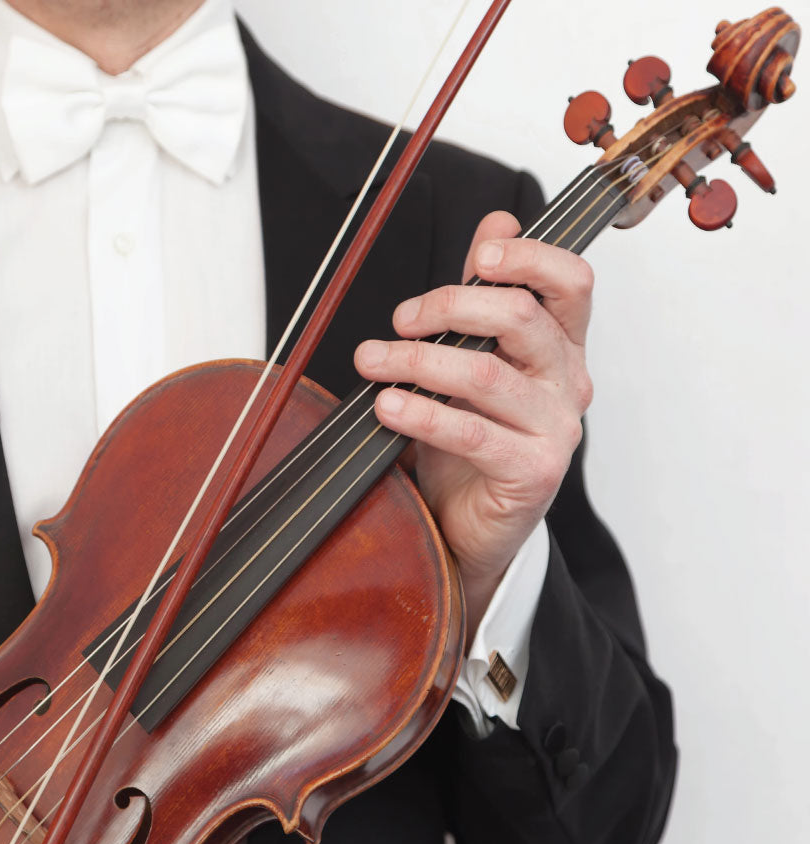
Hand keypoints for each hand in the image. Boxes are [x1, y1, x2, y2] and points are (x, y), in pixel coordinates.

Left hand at [353, 211, 594, 630]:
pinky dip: (423, 414)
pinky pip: (473, 434)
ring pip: (485, 374)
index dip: (528, 257)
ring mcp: (555, 429)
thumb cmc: (469, 440)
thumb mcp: (475, 358)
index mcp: (560, 346)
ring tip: (372, 362)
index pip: (571, 282)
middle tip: (398, 322)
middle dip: (447, 306)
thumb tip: (497, 220)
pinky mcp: (533, 471)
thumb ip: (485, 295)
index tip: (478, 256)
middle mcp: (567, 382)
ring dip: (416, 362)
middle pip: (520, 317)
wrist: (468, 523)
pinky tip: (388, 406)